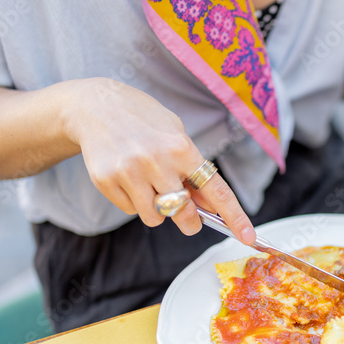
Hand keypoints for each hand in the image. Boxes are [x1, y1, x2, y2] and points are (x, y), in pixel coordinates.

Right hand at [64, 78, 255, 243]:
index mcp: (182, 148)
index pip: (216, 191)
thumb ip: (194, 171)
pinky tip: (129, 178)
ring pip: (155, 217)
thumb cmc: (144, 121)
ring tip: (150, 185)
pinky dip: (134, 202)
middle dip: (189, 221)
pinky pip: (130, 211)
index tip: (248, 237)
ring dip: (158, 210)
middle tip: (189, 220)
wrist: (95, 106)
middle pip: (182, 212)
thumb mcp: (177, 136)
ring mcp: (129, 172)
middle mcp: (157, 161)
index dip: (235, 217)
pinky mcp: (106, 180)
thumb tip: (211, 207)